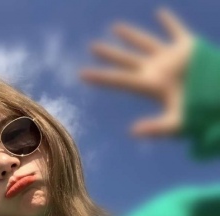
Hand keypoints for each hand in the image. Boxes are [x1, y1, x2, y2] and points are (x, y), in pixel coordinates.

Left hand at [80, 9, 193, 136]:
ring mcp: (171, 58)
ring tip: (115, 28)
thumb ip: (155, 129)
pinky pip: (177, 30)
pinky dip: (169, 21)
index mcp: (150, 87)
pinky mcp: (189, 47)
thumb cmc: (199, 116)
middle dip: (110, 54)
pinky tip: (159, 12)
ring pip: (146, 42)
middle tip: (92, 47)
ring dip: (131, 35)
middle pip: (127, 60)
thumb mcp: (176, 124)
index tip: (81, 73)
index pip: (119, 80)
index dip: (100, 77)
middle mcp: (156, 71)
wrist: (219, 103)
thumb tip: (132, 132)